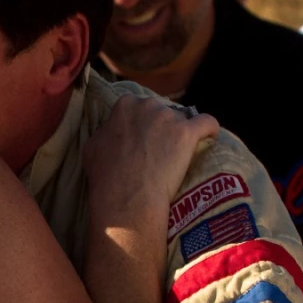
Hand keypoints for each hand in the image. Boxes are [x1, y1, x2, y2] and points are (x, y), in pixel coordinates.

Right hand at [83, 95, 218, 232]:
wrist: (127, 197)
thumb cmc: (106, 176)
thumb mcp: (92, 146)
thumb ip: (106, 131)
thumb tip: (112, 130)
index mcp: (125, 105)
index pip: (139, 107)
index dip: (142, 124)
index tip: (142, 139)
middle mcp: (148, 105)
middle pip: (161, 111)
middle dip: (161, 127)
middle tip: (159, 150)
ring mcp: (170, 118)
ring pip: (182, 119)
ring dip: (180, 134)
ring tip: (179, 155)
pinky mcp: (188, 133)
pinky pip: (208, 123)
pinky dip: (209, 129)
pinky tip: (210, 137)